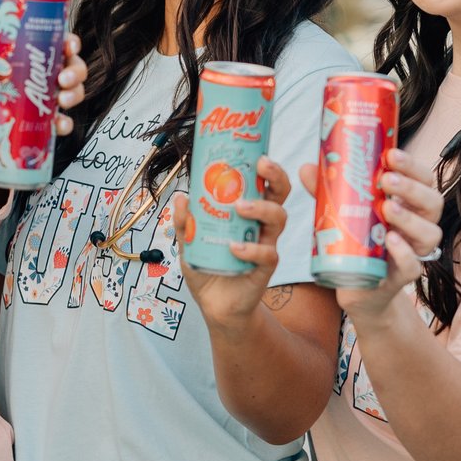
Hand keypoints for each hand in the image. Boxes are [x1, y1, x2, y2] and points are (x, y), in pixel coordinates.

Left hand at [0, 31, 87, 158]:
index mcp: (10, 51)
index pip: (46, 38)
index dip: (65, 40)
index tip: (69, 46)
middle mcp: (25, 73)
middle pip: (64, 65)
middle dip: (75, 70)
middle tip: (63, 80)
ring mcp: (27, 99)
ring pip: (65, 92)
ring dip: (74, 94)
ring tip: (63, 102)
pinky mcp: (25, 124)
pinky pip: (52, 124)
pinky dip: (62, 125)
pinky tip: (60, 127)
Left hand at [176, 156, 290, 329]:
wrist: (215, 306)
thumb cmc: (208, 268)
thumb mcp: (189, 242)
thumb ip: (185, 222)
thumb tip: (181, 197)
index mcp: (246, 214)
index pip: (263, 184)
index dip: (266, 168)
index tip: (257, 154)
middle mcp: (260, 226)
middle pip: (279, 194)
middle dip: (275, 176)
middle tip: (261, 167)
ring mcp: (265, 244)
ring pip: (278, 218)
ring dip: (261, 208)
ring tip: (241, 207)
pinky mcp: (265, 268)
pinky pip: (267, 254)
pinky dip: (251, 249)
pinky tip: (234, 248)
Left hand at [302, 148, 442, 321]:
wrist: (357, 284)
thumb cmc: (356, 239)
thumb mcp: (342, 210)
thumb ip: (328, 190)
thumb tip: (308, 167)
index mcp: (409, 203)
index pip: (423, 179)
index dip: (412, 166)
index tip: (390, 154)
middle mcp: (419, 224)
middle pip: (432, 202)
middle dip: (411, 188)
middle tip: (385, 180)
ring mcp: (414, 251)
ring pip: (430, 233)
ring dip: (410, 219)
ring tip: (386, 208)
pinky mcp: (404, 275)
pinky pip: (414, 265)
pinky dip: (404, 252)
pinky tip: (390, 239)